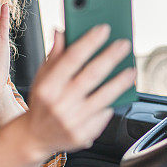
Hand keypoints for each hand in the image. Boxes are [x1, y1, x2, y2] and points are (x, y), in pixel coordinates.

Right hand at [22, 25, 135, 152]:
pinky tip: (118, 94)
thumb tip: (61, 30)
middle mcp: (59, 104)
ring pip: (104, 97)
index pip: (71, 59)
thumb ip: (55, 55)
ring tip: (131, 70)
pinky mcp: (83, 135)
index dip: (89, 42)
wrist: (35, 137)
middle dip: (111, 57)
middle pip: (92, 76)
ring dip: (121, 82)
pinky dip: (112, 103)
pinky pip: (104, 115)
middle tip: (124, 45)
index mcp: (47, 87)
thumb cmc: (42, 102)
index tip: (104, 29)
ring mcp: (72, 121)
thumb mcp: (42, 77)